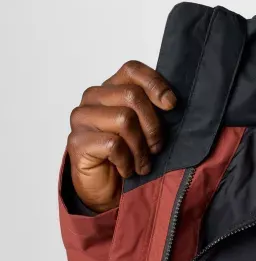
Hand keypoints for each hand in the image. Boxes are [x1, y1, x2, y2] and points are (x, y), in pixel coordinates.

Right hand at [67, 60, 176, 212]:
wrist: (107, 190)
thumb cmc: (130, 154)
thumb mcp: (148, 127)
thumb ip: (156, 109)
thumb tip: (173, 102)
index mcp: (111, 88)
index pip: (132, 70)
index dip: (155, 84)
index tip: (171, 106)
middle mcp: (93, 98)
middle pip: (132, 96)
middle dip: (153, 125)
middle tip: (157, 147)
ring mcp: (81, 118)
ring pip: (124, 119)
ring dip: (141, 147)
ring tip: (142, 162)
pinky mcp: (77, 142)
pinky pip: (113, 144)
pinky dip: (127, 161)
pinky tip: (126, 170)